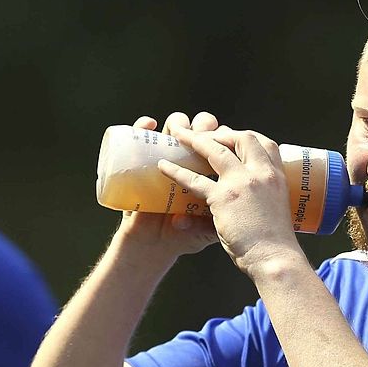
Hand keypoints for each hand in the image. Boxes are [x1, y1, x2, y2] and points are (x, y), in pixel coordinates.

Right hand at [114, 112, 219, 258]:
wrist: (153, 245)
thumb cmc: (184, 236)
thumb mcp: (208, 230)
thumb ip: (216, 222)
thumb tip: (211, 213)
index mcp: (213, 170)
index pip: (225, 145)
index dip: (227, 138)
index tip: (226, 139)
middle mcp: (190, 157)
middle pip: (203, 127)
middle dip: (205, 126)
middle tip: (203, 135)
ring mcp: (167, 155)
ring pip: (176, 124)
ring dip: (179, 122)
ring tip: (178, 130)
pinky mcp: (142, 159)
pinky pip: (140, 135)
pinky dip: (143, 126)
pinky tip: (148, 125)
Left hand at [157, 127, 305, 280]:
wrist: (275, 258)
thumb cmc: (278, 242)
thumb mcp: (279, 209)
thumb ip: (266, 198)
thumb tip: (252, 199)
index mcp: (277, 176)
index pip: (266, 143)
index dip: (248, 138)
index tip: (234, 138)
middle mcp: (262, 173)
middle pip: (242, 138)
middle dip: (221, 133)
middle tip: (204, 135)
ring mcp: (243, 183)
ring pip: (216, 150)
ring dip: (195, 139)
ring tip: (178, 134)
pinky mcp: (224, 198)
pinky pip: (195, 179)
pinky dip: (176, 171)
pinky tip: (163, 166)